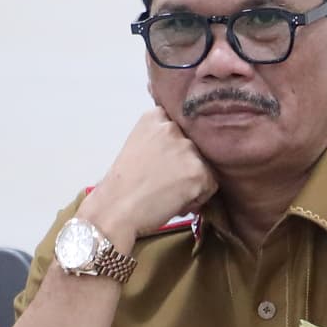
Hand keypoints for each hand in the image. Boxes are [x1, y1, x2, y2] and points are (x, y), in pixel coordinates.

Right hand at [80, 110, 214, 246]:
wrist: (115, 209)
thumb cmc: (124, 185)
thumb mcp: (140, 145)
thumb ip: (163, 139)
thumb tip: (189, 148)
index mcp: (154, 117)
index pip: (183, 127)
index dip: (176, 149)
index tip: (162, 161)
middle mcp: (172, 127)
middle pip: (196, 147)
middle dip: (185, 166)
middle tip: (162, 181)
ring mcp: (187, 148)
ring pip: (205, 167)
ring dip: (192, 181)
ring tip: (166, 191)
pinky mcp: (199, 171)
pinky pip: (210, 186)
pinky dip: (197, 198)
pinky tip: (174, 200)